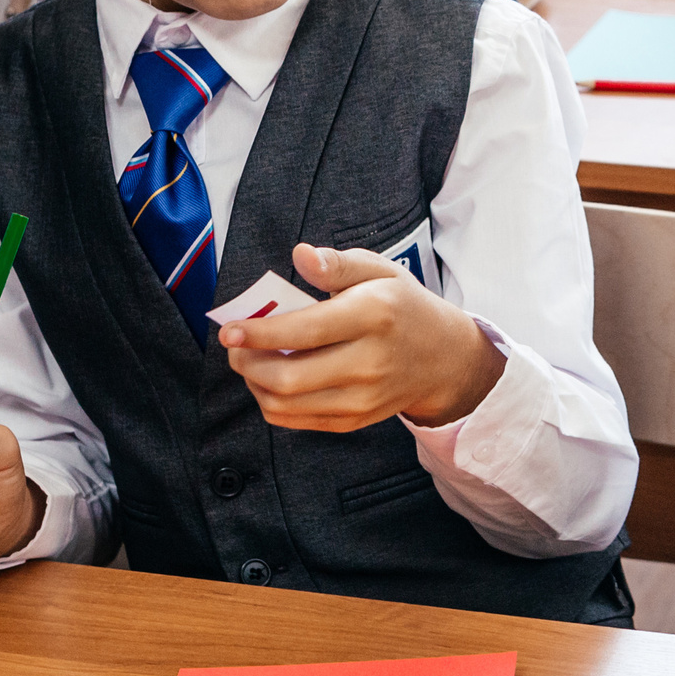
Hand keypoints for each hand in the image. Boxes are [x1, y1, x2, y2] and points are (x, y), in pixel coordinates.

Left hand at [219, 242, 506, 431]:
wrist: (444, 360)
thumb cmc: (404, 308)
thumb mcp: (380, 271)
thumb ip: (337, 263)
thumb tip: (301, 255)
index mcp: (374, 316)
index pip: (306, 330)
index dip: (260, 333)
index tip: (230, 330)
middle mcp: (369, 362)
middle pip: (289, 377)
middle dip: (247, 363)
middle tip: (235, 346)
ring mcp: (362, 397)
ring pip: (286, 404)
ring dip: (254, 384)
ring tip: (250, 361)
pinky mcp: (354, 420)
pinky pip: (296, 420)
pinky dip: (271, 402)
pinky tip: (270, 380)